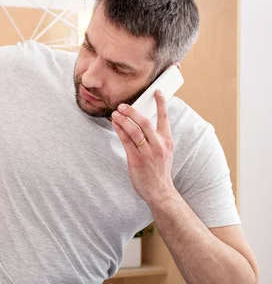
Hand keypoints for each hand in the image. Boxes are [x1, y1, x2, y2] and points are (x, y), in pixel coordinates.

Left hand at [111, 90, 177, 205]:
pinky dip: (120, 130)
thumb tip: (143, 121)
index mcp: (167, 141)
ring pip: (134, 131)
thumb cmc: (159, 170)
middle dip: (132, 111)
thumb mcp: (164, 152)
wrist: (160, 192)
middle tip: (123, 104)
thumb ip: (157, 138)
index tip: (157, 91)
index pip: (165, 118)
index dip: (161, 103)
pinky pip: (126, 142)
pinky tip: (115, 124)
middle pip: (145, 122)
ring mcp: (148, 153)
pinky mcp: (137, 160)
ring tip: (115, 112)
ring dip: (123, 120)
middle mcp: (159, 145)